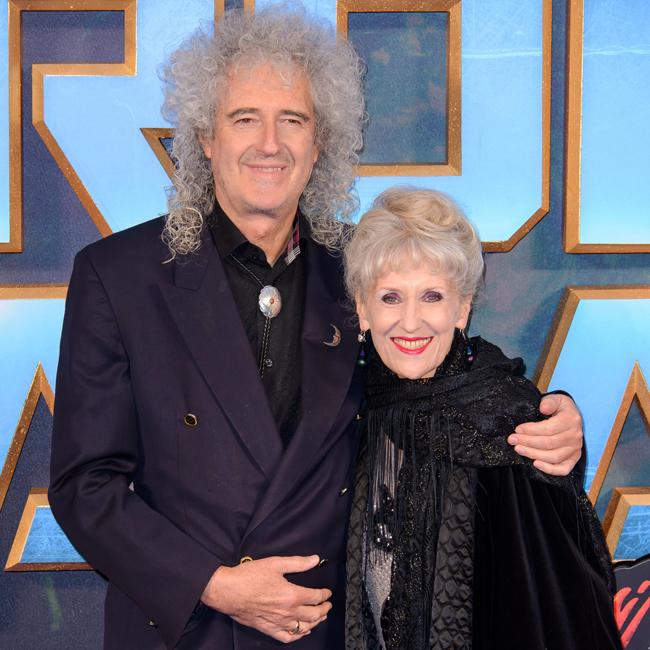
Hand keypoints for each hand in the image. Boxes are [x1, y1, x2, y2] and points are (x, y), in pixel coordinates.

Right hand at [201, 555, 331, 642]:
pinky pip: (287, 637)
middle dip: (323, 610)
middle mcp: (287, 612)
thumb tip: (315, 560)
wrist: (228, 591)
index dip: (324, 595)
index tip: (327, 592)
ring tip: (320, 618)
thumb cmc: (250, 576)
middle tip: (328, 605)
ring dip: (315, 623)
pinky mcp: (268, 629)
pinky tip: (302, 632)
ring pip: (303, 628)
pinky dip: (298, 636)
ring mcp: (278, 623)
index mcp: (291, 595)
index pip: (315, 597)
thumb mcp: (275, 563)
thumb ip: (298, 563)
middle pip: (313, 615)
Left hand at [507, 393, 582, 475]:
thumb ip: (549, 402)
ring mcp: (575, 449)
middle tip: (512, 439)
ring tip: (518, 449)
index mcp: (571, 420)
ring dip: (533, 454)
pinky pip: (563, 469)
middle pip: (549, 443)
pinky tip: (536, 464)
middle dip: (527, 442)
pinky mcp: (573, 458)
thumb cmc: (560, 408)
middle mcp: (575, 436)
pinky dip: (550, 469)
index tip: (517, 429)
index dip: (531, 430)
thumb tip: (543, 408)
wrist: (571, 416)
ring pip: (553, 456)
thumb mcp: (556, 399)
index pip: (549, 428)